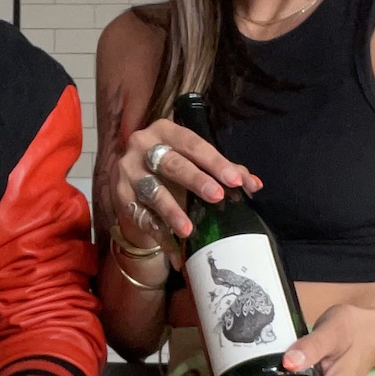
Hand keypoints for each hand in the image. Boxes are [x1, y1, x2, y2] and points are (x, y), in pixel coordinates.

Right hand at [114, 118, 260, 246]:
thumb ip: (224, 171)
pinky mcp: (119, 194)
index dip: (215, 162)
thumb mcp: (196, 164)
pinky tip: (172, 244)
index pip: (193, 144)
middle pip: (170, 163)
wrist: (136, 186)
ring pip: (152, 190)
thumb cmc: (173, 171)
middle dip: (194, 180)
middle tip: (216, 196)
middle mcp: (142, 145)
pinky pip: (139, 214)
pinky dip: (157, 231)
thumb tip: (255, 184)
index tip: (235, 180)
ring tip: (188, 230)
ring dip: (171, 211)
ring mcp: (128, 170)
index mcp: (165, 131)